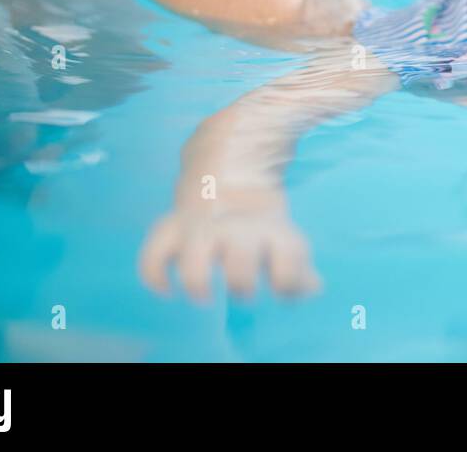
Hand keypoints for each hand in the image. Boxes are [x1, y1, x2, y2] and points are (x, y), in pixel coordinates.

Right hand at [139, 183, 321, 302]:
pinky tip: (167, 290)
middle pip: (239, 257)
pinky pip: (153, 251)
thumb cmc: (259, 220)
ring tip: (204, 296)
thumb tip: (313, 288)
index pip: (287, 253)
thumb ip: (298, 266)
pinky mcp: (171, 228)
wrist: (229, 169)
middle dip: (241, 281)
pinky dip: (154, 274)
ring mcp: (201, 227)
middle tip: (242, 292)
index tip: (280, 291)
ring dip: (197, 280)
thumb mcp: (284, 237)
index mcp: (270, 229)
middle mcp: (236, 227)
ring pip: (194, 255)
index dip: (288, 278)